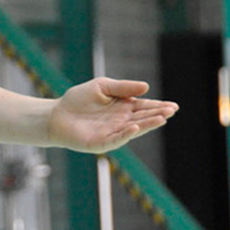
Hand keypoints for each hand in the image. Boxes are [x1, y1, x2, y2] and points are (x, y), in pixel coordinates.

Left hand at [48, 78, 177, 153]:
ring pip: (133, 129)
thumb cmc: (78, 99)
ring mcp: (112, 133)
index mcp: (123, 107)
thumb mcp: (102, 86)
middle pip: (142, 118)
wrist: (56, 114)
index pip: (144, 107)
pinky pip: (116, 139)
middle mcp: (121, 121)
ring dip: (147, 124)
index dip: (158, 107)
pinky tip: (135, 128)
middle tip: (171, 111)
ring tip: (160, 119)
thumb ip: (122, 87)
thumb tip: (146, 87)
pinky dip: (125, 135)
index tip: (173, 106)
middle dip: (157, 114)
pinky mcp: (100, 143)